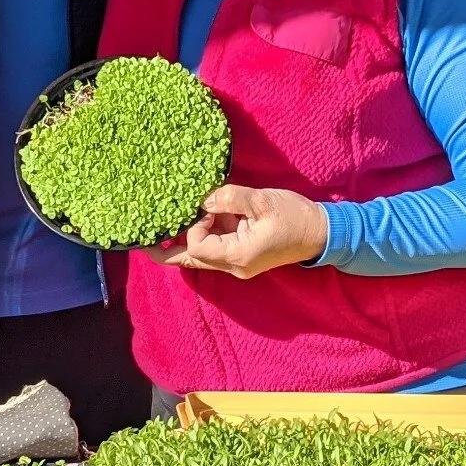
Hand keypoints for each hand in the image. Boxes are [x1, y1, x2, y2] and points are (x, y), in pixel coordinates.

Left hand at [142, 185, 328, 279]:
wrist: (323, 233)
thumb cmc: (295, 217)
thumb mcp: (262, 202)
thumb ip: (229, 198)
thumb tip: (203, 200)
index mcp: (237, 256)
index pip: (197, 247)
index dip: (194, 226)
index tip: (208, 208)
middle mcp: (234, 266)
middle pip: (190, 261)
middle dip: (167, 251)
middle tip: (143, 243)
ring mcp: (238, 263)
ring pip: (201, 256)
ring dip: (190, 237)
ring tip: (174, 219)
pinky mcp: (243, 254)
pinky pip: (215, 248)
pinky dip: (206, 234)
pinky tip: (202, 218)